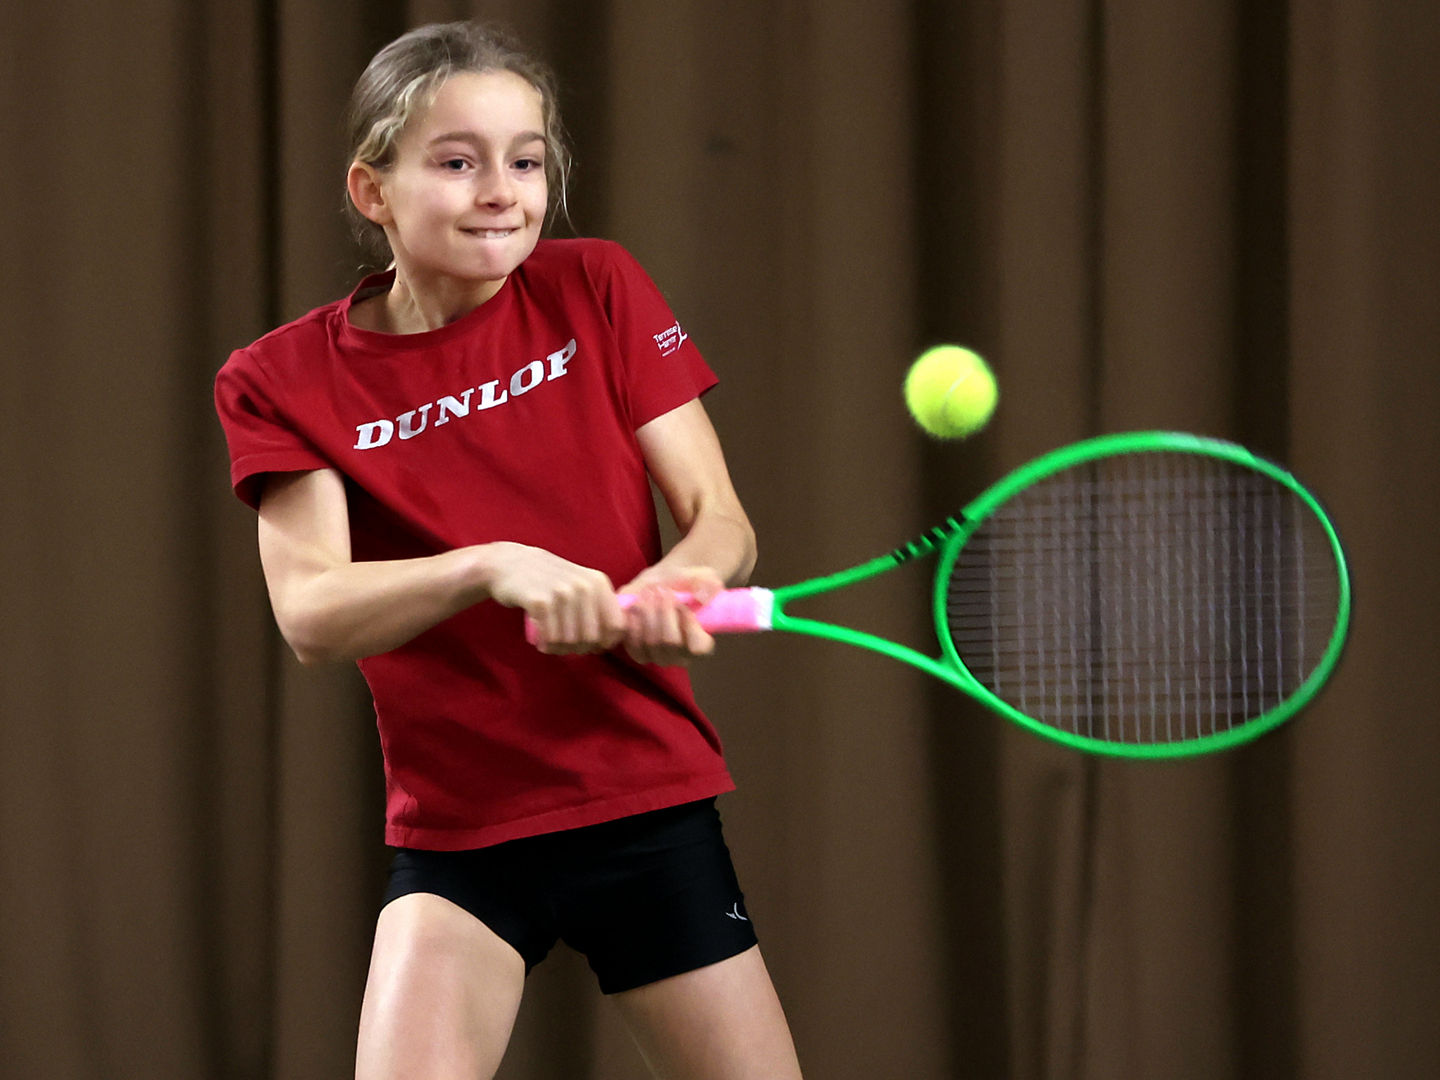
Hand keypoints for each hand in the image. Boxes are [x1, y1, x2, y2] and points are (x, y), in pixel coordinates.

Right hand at [484, 542, 626, 653]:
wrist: (511, 563)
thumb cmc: (550, 581)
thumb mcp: (581, 585)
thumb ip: (601, 605)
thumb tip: (616, 639)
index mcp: (598, 583)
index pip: (616, 626)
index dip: (605, 642)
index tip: (591, 644)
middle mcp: (583, 586)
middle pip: (591, 638)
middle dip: (578, 649)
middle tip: (564, 644)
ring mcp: (561, 592)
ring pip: (569, 641)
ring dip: (559, 649)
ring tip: (550, 641)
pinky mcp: (539, 601)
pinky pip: (549, 638)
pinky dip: (544, 645)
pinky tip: (539, 640)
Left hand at [618, 567, 724, 666]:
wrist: (660, 586)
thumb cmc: (685, 584)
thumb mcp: (702, 577)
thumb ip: (707, 585)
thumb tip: (702, 597)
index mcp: (701, 642)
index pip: (698, 647)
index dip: (689, 624)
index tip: (682, 602)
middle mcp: (680, 656)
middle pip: (670, 642)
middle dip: (664, 612)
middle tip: (660, 589)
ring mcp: (658, 656)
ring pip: (651, 642)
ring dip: (648, 614)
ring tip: (648, 593)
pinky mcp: (638, 652)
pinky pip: (633, 644)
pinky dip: (633, 623)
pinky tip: (636, 605)